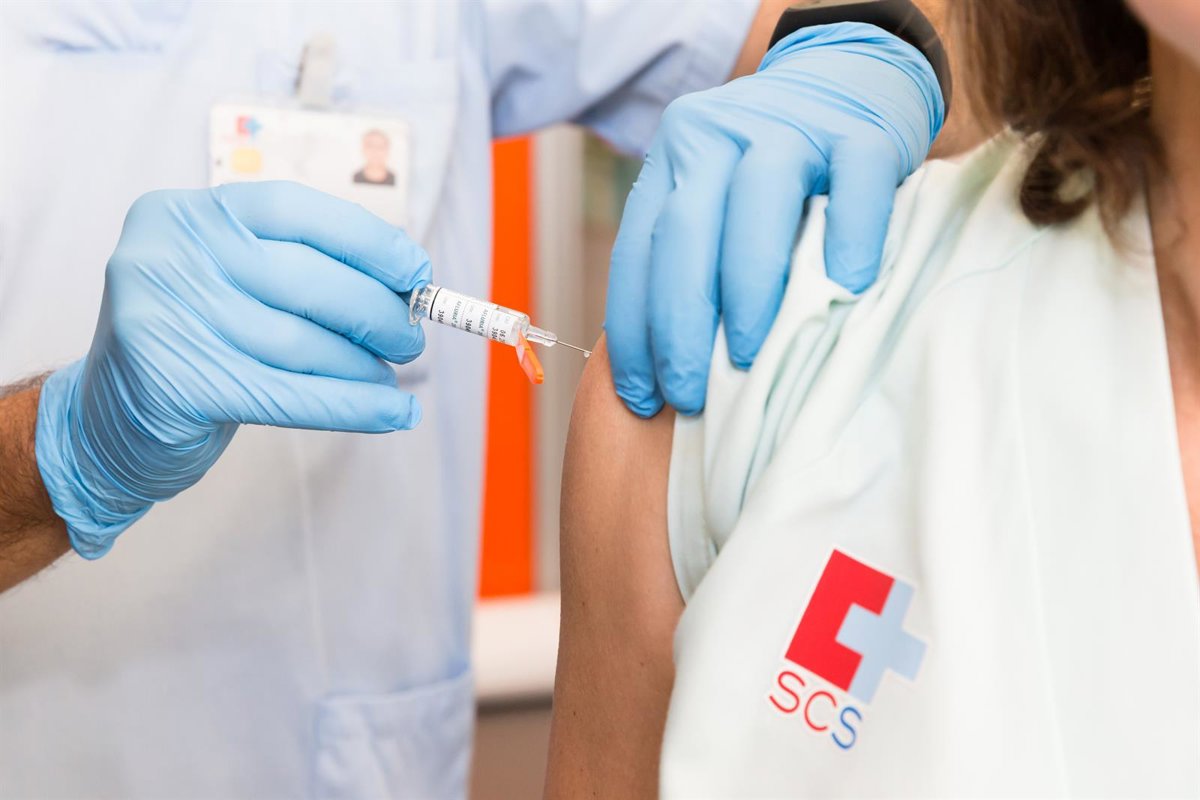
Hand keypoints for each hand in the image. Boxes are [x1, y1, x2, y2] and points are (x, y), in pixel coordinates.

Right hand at [36, 182, 429, 557]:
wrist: (107, 424)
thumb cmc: (195, 342)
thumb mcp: (231, 283)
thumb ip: (299, 268)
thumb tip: (403, 284)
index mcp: (186, 215)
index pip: (297, 210)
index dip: (368, 241)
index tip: (416, 271)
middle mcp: (167, 256)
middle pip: (308, 279)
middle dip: (376, 314)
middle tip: (410, 340)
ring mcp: (164, 318)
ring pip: (304, 343)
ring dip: (366, 368)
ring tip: (391, 380)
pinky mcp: (176, 385)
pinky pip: (293, 396)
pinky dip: (355, 407)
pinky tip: (395, 414)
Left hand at [605, 22, 944, 416]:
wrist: (852, 75)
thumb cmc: (778, 172)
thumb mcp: (718, 200)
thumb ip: (692, 261)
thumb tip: (668, 372)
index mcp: (673, 158)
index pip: (638, 252)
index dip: (634, 331)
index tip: (643, 396)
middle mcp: (718, 134)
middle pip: (685, 232)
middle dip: (680, 325)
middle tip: (691, 395)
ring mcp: (791, 126)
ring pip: (756, 202)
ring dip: (748, 288)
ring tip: (751, 357)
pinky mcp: (862, 130)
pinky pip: (853, 183)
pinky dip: (848, 236)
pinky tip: (845, 287)